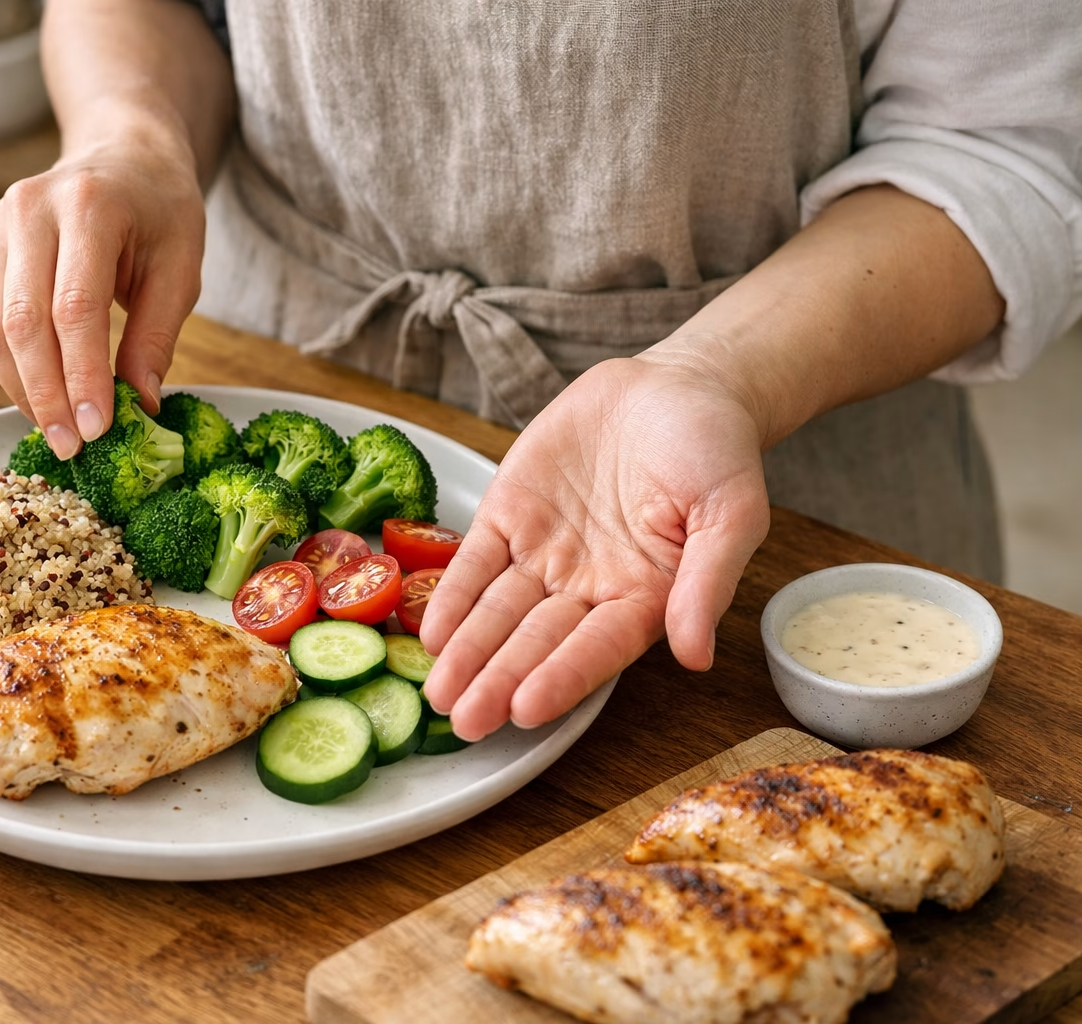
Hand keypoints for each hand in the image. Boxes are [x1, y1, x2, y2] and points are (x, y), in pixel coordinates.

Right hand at [0, 125, 204, 455]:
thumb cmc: (158, 212)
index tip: (97, 429)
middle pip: (20, 323)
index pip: (73, 307)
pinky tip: (29, 389)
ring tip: (58, 425)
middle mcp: (27, 210)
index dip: (81, 376)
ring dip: (18, 391)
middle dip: (45, 396)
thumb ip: (158, 335)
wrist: (120, 156)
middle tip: (73, 446)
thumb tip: (140, 405)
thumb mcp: (181, 267)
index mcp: (88, 205)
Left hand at [420, 354, 771, 739]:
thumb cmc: (717, 448)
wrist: (677, 385)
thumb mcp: (732, 510)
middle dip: (498, 680)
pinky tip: (429, 630)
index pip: (596, 649)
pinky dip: (451, 593)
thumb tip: (696, 654)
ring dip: (467, 651)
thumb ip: (707, 581)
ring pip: (498, 610)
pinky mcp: (510, 513)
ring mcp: (544, 552)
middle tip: (464, 721)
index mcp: (644, 597)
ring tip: (437, 692)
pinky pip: (474, 560)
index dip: (561, 677)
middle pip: (536, 641)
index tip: (526, 708)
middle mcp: (587, 586)